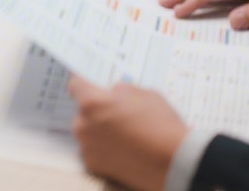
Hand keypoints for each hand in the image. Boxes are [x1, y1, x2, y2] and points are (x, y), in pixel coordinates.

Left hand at [68, 76, 187, 190]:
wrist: (173, 162)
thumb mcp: (145, 94)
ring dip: (99, 131)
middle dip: (97, 111)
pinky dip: (103, 150)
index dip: (84, 84)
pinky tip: (123, 149)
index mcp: (93, 102)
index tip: (89, 85)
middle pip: (83, 112)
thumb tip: (115, 92)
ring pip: (88, 132)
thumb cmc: (160, 125)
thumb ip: (123, 91)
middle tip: (117, 115)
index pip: (76, 85)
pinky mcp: (94, 165)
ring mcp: (87, 147)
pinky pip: (93, 151)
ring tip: (124, 135)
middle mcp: (84, 125)